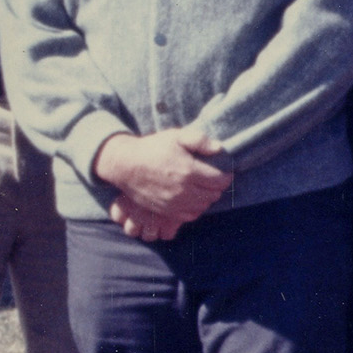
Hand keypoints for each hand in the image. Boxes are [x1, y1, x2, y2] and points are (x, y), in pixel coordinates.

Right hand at [90, 125, 231, 238]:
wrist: (126, 165)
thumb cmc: (153, 148)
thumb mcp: (176, 136)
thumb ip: (199, 140)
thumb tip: (219, 148)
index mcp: (189, 170)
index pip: (220, 180)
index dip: (226, 175)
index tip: (224, 171)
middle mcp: (183, 190)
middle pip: (214, 194)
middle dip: (217, 186)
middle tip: (213, 178)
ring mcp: (174, 203)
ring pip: (203, 206)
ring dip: (207, 198)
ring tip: (203, 188)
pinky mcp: (167, 211)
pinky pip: (190, 215)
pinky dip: (196, 208)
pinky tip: (193, 198)